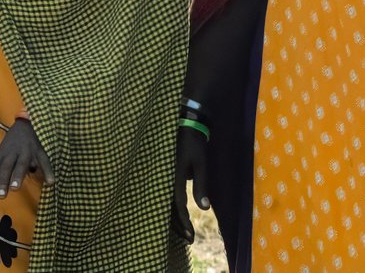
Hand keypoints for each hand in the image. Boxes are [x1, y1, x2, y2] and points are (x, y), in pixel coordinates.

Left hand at [0, 119, 53, 198]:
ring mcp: (26, 151)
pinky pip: (44, 161)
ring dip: (17, 175)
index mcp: (1, 155)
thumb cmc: (12, 144)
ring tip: (15, 189)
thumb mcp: (2, 155)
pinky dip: (47, 171)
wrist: (27, 122)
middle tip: (1, 195)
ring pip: (21, 164)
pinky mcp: (39, 150)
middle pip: (6, 167)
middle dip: (3, 180)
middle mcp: (12, 153)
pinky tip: (50, 182)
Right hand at [172, 125, 211, 241]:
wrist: (183, 123)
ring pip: (162, 203)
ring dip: (172, 219)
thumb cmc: (194, 143)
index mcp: (172, 176)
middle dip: (177, 226)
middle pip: (166, 208)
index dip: (184, 222)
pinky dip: (168, 208)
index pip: (177, 205)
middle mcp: (163, 178)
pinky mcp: (161, 174)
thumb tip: (204, 209)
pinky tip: (174, 216)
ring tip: (183, 232)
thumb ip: (201, 185)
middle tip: (189, 240)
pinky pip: (162, 195)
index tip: (191, 237)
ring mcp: (160, 176)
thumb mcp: (201, 163)